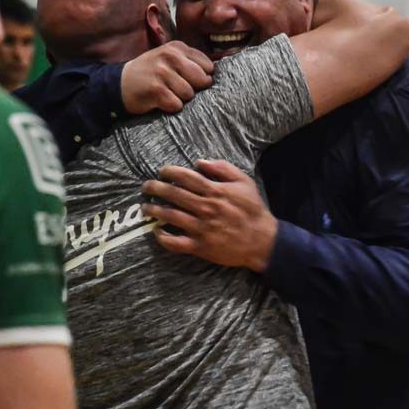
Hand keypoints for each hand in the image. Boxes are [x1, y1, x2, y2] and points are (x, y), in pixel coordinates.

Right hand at [121, 42, 213, 114]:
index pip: (208, 66)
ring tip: (167, 93)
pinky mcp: (155, 89)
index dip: (202, 77)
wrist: (120, 83)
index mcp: (177, 48)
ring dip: (180, 99)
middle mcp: (170, 56)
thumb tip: (216, 74)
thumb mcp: (170, 59)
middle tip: (178, 89)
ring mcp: (161, 72)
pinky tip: (160, 101)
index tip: (189, 80)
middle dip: (194, 89)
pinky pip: (176, 105)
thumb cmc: (151, 73)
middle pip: (202, 80)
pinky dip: (170, 107)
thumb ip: (192, 62)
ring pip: (189, 94)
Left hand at [140, 160, 277, 271]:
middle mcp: (206, 208)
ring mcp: (202, 228)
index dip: (170, 172)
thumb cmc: (253, 210)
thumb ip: (223, 169)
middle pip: (173, 194)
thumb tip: (200, 162)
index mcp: (215, 191)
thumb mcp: (244, 182)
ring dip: (155, 210)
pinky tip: (157, 231)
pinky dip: (163, 238)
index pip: (186, 177)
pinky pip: (176, 243)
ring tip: (147, 207)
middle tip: (146, 186)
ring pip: (171, 216)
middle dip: (155, 188)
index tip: (162, 171)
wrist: (262, 240)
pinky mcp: (200, 246)